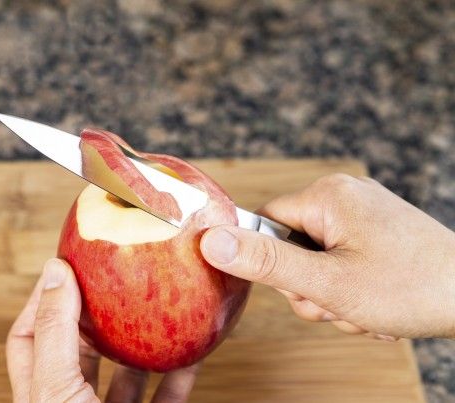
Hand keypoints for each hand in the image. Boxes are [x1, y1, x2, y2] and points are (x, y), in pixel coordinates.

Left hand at [6, 258, 198, 402]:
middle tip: (117, 278)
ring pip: (126, 372)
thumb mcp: (57, 388)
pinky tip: (191, 351)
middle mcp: (73, 402)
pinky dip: (180, 372)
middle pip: (79, 348)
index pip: (28, 336)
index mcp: (41, 393)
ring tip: (157, 306)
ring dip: (143, 340)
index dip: (43, 298)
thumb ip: (56, 333)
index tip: (66, 264)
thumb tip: (55, 271)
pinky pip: (168, 396)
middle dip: (98, 313)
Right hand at [200, 174, 454, 338]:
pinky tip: (377, 304)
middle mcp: (344, 195)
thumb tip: (210, 241)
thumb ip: (266, 263)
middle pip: (291, 247)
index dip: (272, 263)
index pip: (265, 223)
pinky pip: (342, 261)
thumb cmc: (409, 287)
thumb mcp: (328, 282)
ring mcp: (364, 214)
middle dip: (310, 287)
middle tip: (340, 303)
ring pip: (317, 261)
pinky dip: (352, 290)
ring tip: (364, 308)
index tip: (302, 285)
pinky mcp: (377, 232)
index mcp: (327, 195)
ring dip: (333, 296)